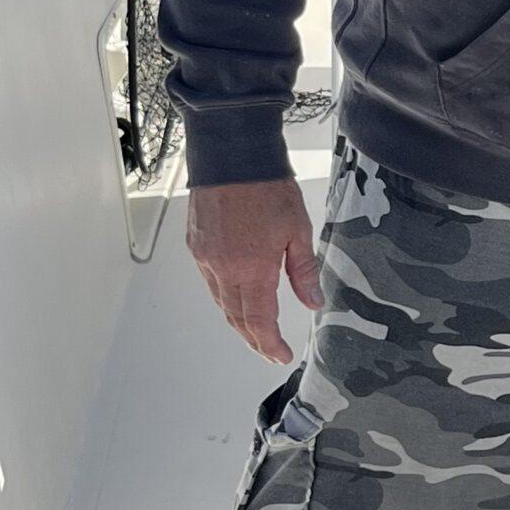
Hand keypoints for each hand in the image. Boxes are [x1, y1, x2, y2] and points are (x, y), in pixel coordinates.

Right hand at [187, 177, 322, 363]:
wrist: (232, 154)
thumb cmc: (265, 185)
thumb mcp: (298, 229)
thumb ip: (303, 270)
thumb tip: (312, 301)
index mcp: (252, 267)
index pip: (260, 320)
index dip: (269, 344)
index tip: (279, 355)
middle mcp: (224, 268)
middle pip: (237, 318)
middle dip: (254, 339)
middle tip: (268, 350)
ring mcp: (206, 257)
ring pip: (221, 302)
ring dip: (238, 321)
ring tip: (254, 330)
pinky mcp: (196, 245)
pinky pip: (209, 282)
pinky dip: (224, 297)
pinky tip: (235, 297)